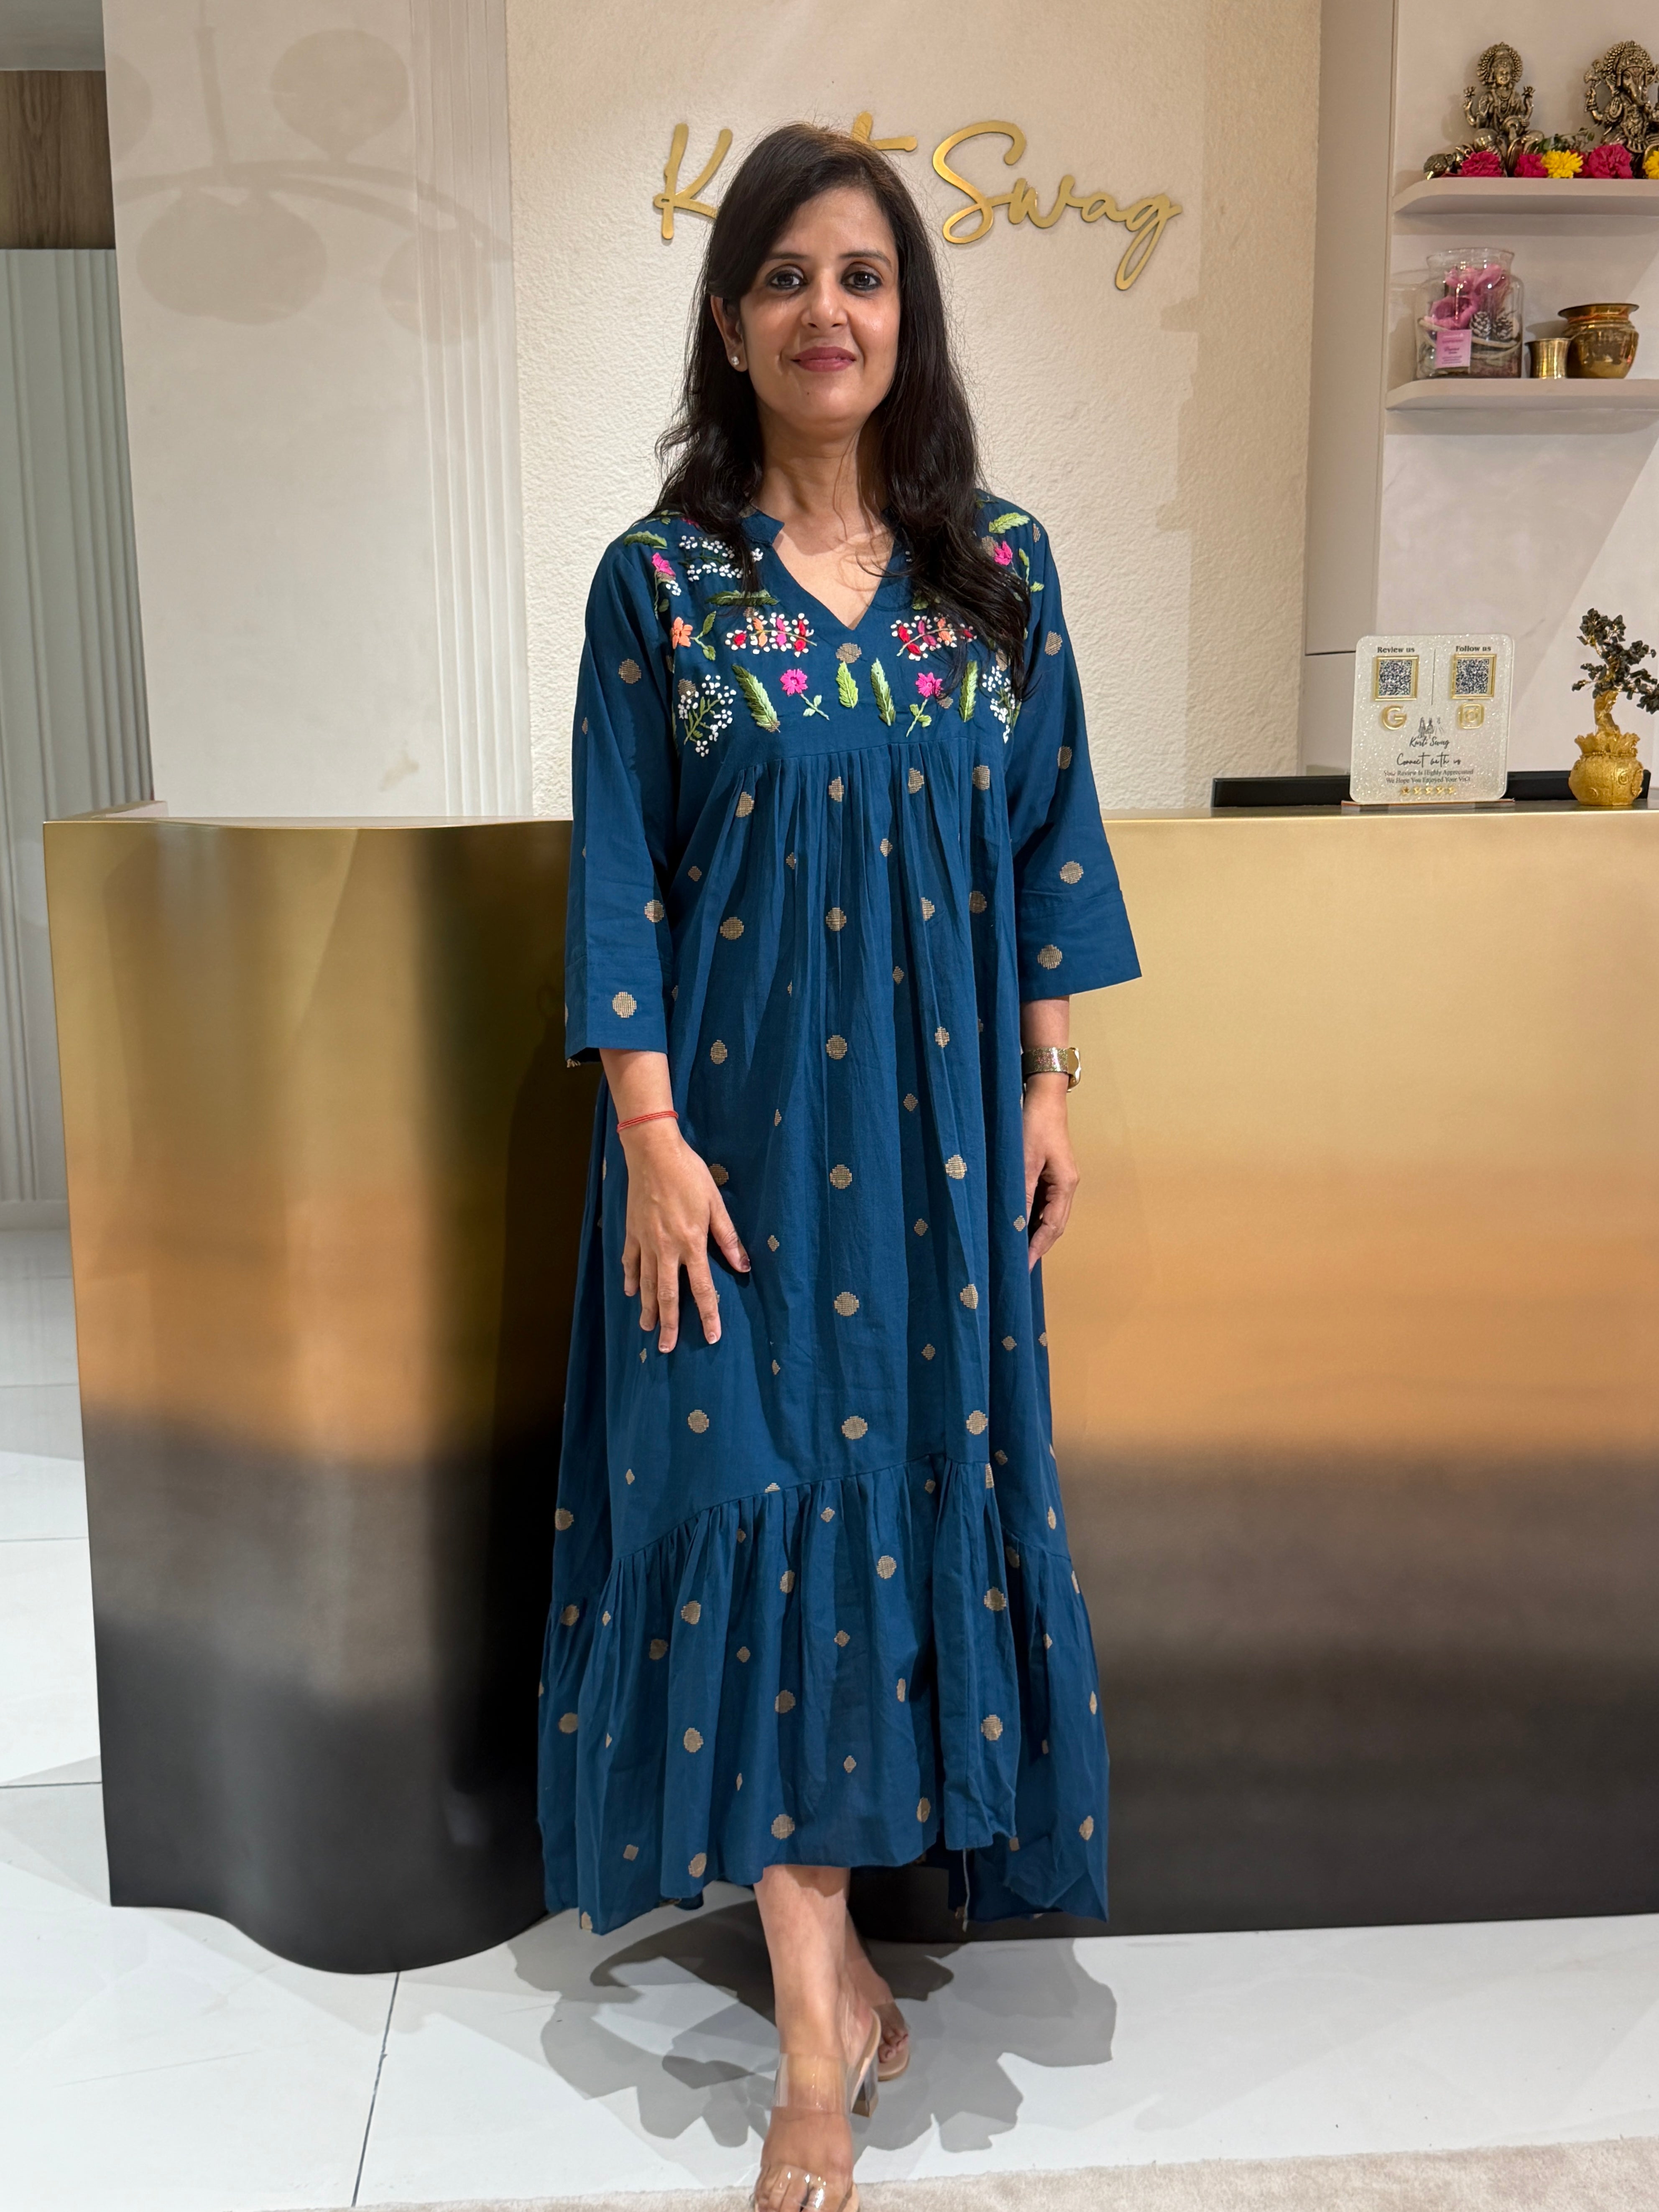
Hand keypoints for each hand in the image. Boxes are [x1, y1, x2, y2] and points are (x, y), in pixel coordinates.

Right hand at [619, 1120, 749, 1349]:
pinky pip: (629, 1261)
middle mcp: (667, 1249)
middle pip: (667, 1295)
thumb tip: (743, 1266)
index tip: (711, 1337)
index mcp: (691, 1243)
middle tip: (666, 1348)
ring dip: (647, 1308)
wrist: (653, 1153)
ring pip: (645, 1283)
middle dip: (669, 1324)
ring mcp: (646, 1242)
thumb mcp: (716, 1204)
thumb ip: (728, 1238)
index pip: (701, 1289)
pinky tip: (629, 1292)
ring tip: (648, 1329)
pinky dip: (629, 1278)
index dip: (707, 1315)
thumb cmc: (689, 1174)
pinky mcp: (632, 1231)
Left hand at [1022, 1078, 1077, 1268]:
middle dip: (1036, 1246)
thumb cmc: (1034, 1124)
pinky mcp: (1048, 1173)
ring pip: (1047, 1215)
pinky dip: (1029, 1217)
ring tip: (1013, 1252)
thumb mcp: (1024, 1160)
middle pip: (1053, 1225)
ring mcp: (1058, 1180)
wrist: (1042, 1096)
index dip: (1037, 1248)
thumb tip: (1015, 1224)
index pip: (1052, 1227)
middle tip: (1015, 1267)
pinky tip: (1015, 1225)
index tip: (1022, 1267)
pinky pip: (1040, 1202)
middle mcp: (1066, 1185)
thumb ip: (1022, 1193)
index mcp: (1065, 1184)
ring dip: (1032, 1233)